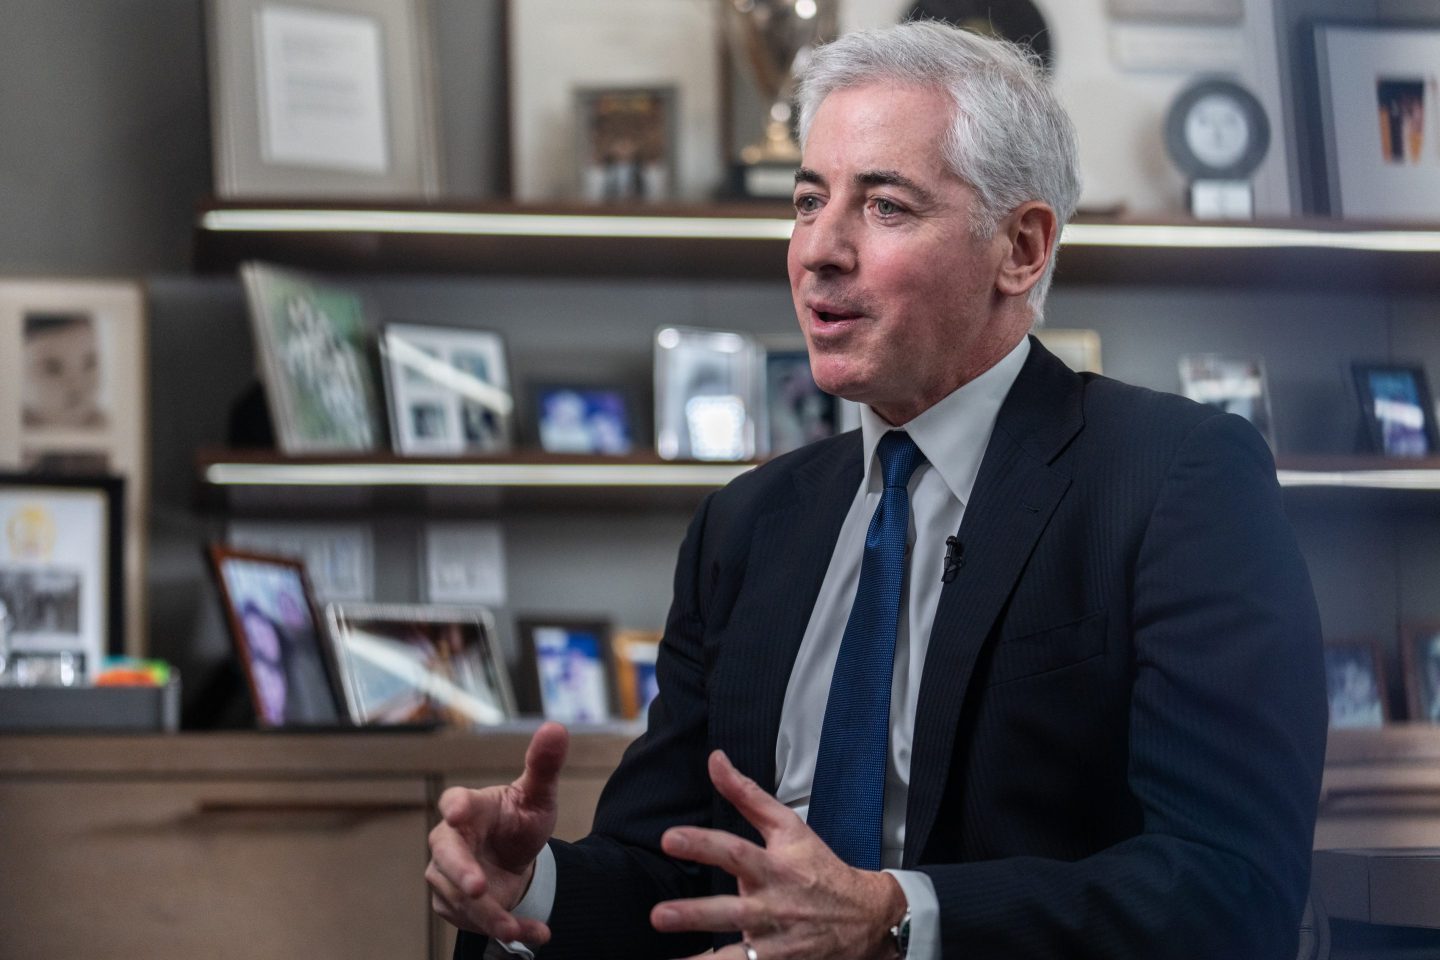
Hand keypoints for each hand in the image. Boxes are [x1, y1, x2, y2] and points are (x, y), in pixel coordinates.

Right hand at [426, 721, 568, 943]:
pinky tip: (533, 933)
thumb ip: (544, 765)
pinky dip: (505, 928)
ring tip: (518, 928)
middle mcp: (450, 840)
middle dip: (460, 874)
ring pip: (459, 898)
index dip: (456, 806)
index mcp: (470, 807)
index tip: (457, 812)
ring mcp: (447, 875)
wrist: (515, 857)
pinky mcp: (453, 904)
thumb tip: (556, 727)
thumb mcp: (538, 795)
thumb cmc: (520, 818)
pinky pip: (473, 921)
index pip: (456, 801)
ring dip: (489, 915)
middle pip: (446, 856)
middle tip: (477, 889)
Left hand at [650, 750, 906, 959]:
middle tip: (659, 916)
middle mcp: (774, 906)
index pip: (735, 852)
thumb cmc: (820, 867)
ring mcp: (777, 942)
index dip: (703, 844)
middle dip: (695, 914)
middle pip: (732, 911)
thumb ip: (747, 795)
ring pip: (739, 956)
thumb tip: (714, 759)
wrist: (865, 917)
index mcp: (775, 867)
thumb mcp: (788, 827)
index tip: (669, 838)